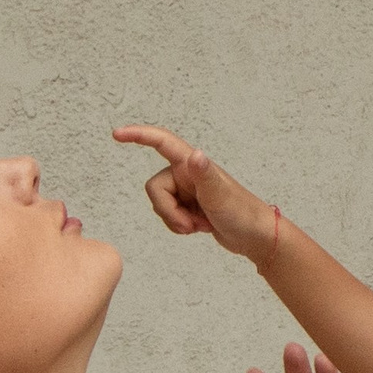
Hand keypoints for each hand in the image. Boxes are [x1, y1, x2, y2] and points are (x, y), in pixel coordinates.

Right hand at [112, 124, 277, 259]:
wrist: (256, 237)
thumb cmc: (243, 214)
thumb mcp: (221, 196)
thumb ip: (205, 175)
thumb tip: (195, 155)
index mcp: (192, 164)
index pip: (161, 142)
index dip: (138, 135)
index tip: (117, 135)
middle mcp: (187, 173)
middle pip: (155, 189)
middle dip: (168, 211)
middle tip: (192, 224)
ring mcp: (187, 190)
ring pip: (160, 205)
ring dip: (176, 220)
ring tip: (200, 225)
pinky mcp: (189, 206)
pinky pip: (169, 216)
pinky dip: (180, 225)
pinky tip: (200, 227)